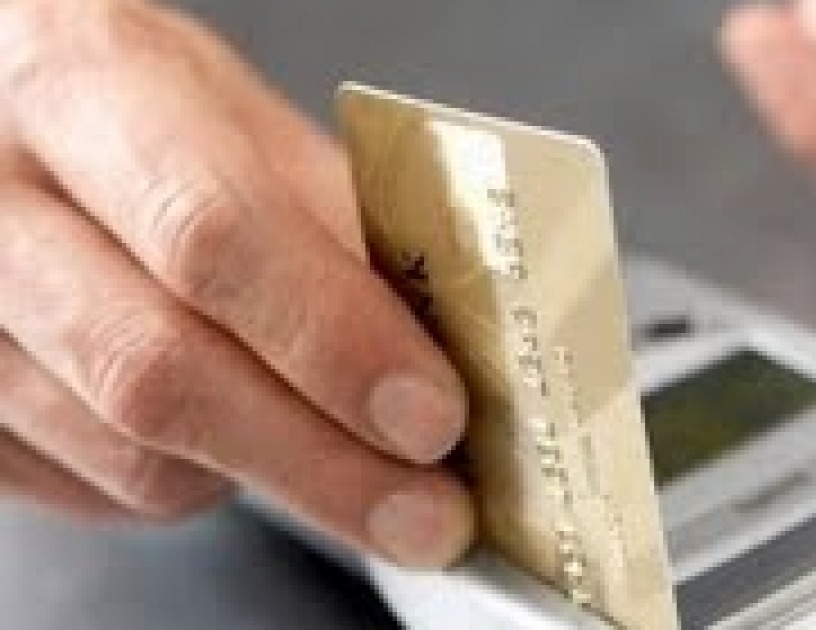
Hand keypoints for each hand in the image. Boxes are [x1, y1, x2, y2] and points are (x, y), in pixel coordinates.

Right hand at [0, 0, 471, 566]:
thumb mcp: (236, 115)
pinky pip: (98, 492)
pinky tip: (236, 436)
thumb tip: (447, 339)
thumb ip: (334, 215)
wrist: (6, 121)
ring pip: (132, 455)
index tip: (431, 414)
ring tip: (355, 463)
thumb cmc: (133, 111)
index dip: (333, 338)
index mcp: (84, 85)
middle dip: (324, 463)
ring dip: (275, 476)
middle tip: (429, 511)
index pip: (212, 233)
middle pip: (157, 372)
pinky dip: (196, 481)